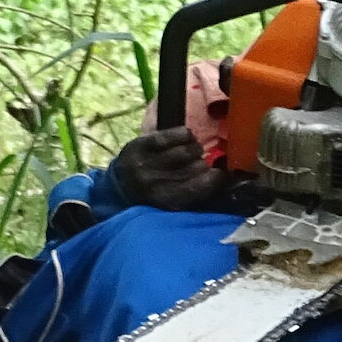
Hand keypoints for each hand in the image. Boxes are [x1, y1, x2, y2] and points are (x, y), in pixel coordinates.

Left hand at [109, 125, 227, 211]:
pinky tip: (185, 140)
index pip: (203, 185)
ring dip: (195, 150)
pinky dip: (186, 136)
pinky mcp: (141, 144)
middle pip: (198, 166)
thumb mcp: (174, 206)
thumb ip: (196, 195)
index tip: (217, 175)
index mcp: (167, 202)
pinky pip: (176, 134)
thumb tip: (223, 179)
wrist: (118, 189)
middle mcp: (156, 183)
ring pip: (189, 149)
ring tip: (192, 153)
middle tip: (197, 166)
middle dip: (201, 166)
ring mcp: (147, 162)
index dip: (216, 178)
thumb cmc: (154, 199)